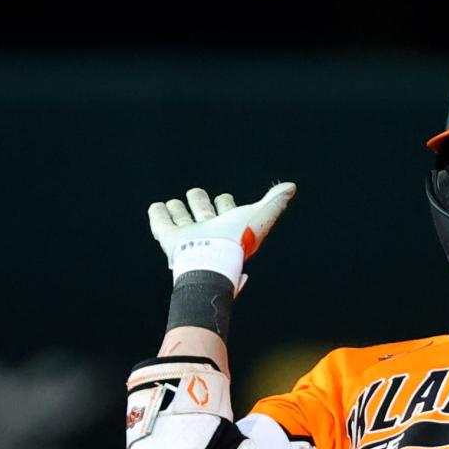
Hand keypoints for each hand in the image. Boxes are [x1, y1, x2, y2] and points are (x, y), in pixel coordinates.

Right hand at [148, 183, 295, 285]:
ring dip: (178, 209)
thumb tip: (291, 187)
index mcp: (229, 225)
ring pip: (181, 217)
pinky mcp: (169, 239)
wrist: (211, 261)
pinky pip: (160, 222)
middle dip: (200, 201)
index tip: (225, 199)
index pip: (227, 210)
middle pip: (202, 211)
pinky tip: (157, 207)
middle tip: (197, 194)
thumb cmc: (237, 242)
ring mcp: (188, 235)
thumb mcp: (259, 218)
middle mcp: (208, 230)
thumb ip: (274, 203)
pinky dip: (158, 214)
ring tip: (174, 203)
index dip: (226, 204)